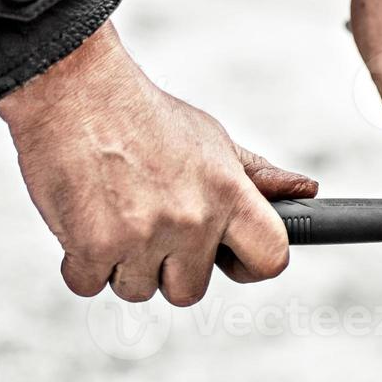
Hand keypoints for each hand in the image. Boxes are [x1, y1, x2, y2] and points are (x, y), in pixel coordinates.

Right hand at [0, 23, 317, 304]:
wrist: (76, 92)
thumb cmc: (145, 117)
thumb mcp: (213, 140)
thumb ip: (256, 177)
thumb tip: (304, 191)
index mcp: (229, 194)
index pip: (271, 258)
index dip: (251, 266)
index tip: (230, 259)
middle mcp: (193, 219)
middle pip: (190, 289)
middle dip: (170, 267)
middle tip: (152, 225)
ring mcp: (143, 236)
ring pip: (139, 289)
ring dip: (124, 265)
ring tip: (117, 215)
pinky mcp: (93, 245)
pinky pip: (91, 285)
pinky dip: (83, 264)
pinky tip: (86, 224)